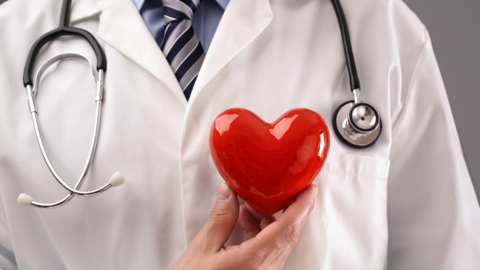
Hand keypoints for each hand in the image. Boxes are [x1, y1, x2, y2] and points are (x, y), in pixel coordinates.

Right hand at [171, 183, 317, 269]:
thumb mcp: (203, 249)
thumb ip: (220, 219)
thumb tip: (228, 193)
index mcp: (255, 261)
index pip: (288, 229)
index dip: (302, 206)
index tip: (309, 189)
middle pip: (288, 234)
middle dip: (286, 208)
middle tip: (279, 189)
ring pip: (279, 242)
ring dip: (270, 220)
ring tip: (250, 205)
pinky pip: (269, 250)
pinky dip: (262, 232)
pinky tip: (245, 222)